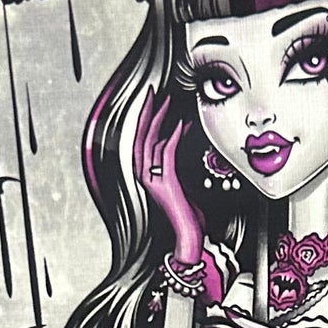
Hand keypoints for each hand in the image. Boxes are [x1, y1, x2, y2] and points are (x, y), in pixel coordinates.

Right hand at [132, 85, 202, 261]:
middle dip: (147, 111)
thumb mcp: (180, 179)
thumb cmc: (187, 213)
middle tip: (153, 92)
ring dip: (161, 119)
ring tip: (169, 102)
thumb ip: (174, 159)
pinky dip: (172, 136)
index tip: (151, 99)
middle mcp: (144, 175)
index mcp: (145, 173)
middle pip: (141, 136)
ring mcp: (151, 179)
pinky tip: (180, 124)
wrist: (187, 235)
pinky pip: (166, 154)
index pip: (140, 139)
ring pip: (151, 141)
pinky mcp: (164, 182)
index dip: (144, 117)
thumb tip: (180, 133)